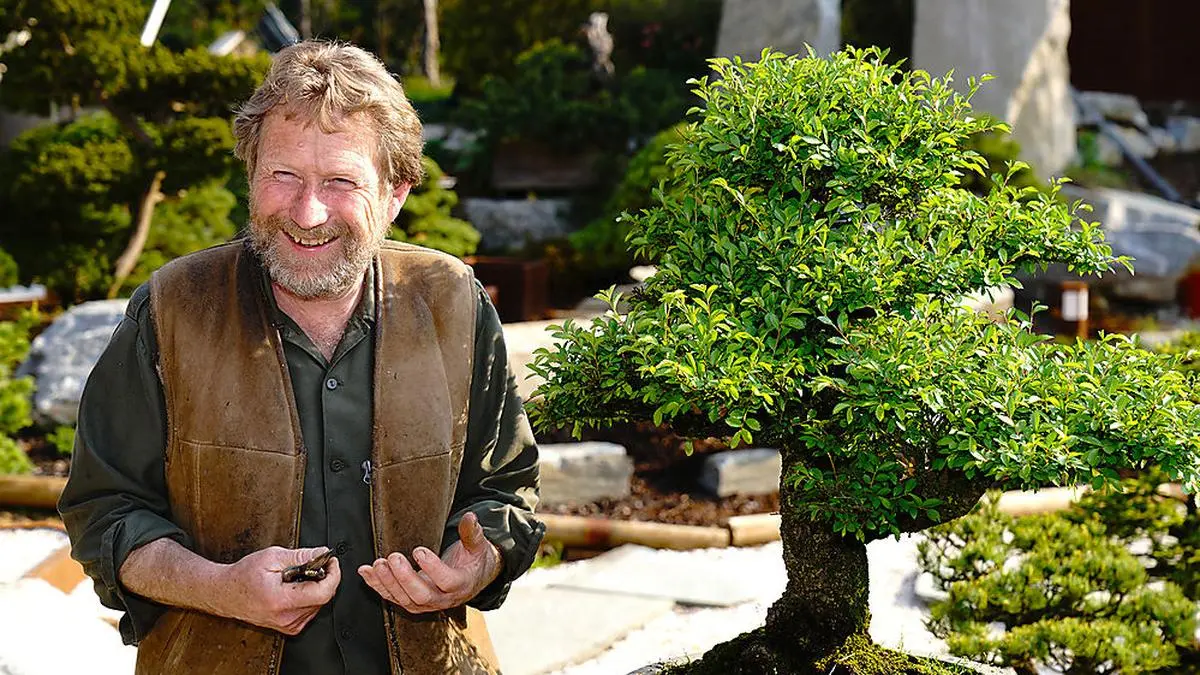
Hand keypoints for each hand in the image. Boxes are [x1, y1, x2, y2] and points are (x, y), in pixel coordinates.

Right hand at [220, 546, 340, 634]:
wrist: (226, 593)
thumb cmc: (243, 576)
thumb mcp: (272, 557)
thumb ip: (301, 556)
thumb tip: (322, 554)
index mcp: (282, 601)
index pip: (323, 593)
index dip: (333, 575)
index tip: (331, 562)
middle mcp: (286, 617)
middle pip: (323, 598)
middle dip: (323, 577)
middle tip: (312, 564)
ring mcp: (288, 624)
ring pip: (319, 604)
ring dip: (315, 587)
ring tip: (297, 576)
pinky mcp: (289, 627)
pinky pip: (310, 610)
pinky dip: (309, 597)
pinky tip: (295, 588)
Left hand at [358, 512, 500, 613]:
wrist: (471, 580)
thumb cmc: (473, 562)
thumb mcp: (477, 546)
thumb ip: (472, 532)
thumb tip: (470, 516)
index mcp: (460, 584)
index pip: (446, 581)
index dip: (432, 568)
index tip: (419, 550)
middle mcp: (442, 598)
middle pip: (421, 595)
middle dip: (405, 577)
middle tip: (394, 558)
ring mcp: (425, 602)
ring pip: (404, 599)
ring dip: (387, 582)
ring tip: (378, 564)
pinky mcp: (411, 601)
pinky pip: (392, 597)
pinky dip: (377, 585)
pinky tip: (366, 572)